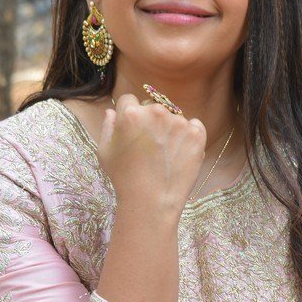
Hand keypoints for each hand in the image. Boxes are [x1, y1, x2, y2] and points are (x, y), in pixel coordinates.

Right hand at [96, 93, 206, 213]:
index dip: (128, 115)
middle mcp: (156, 112)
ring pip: (174, 118)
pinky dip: (189, 136)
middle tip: (149, 147)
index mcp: (131, 113)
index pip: (129, 100)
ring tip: (165, 155)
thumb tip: (112, 111)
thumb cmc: (124, 179)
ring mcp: (179, 122)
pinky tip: (179, 153)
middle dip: (150, 122)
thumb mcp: (105, 152)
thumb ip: (107, 126)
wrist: (152, 202)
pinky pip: (194, 126)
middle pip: (153, 107)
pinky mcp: (196, 134)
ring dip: (170, 130)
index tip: (132, 132)